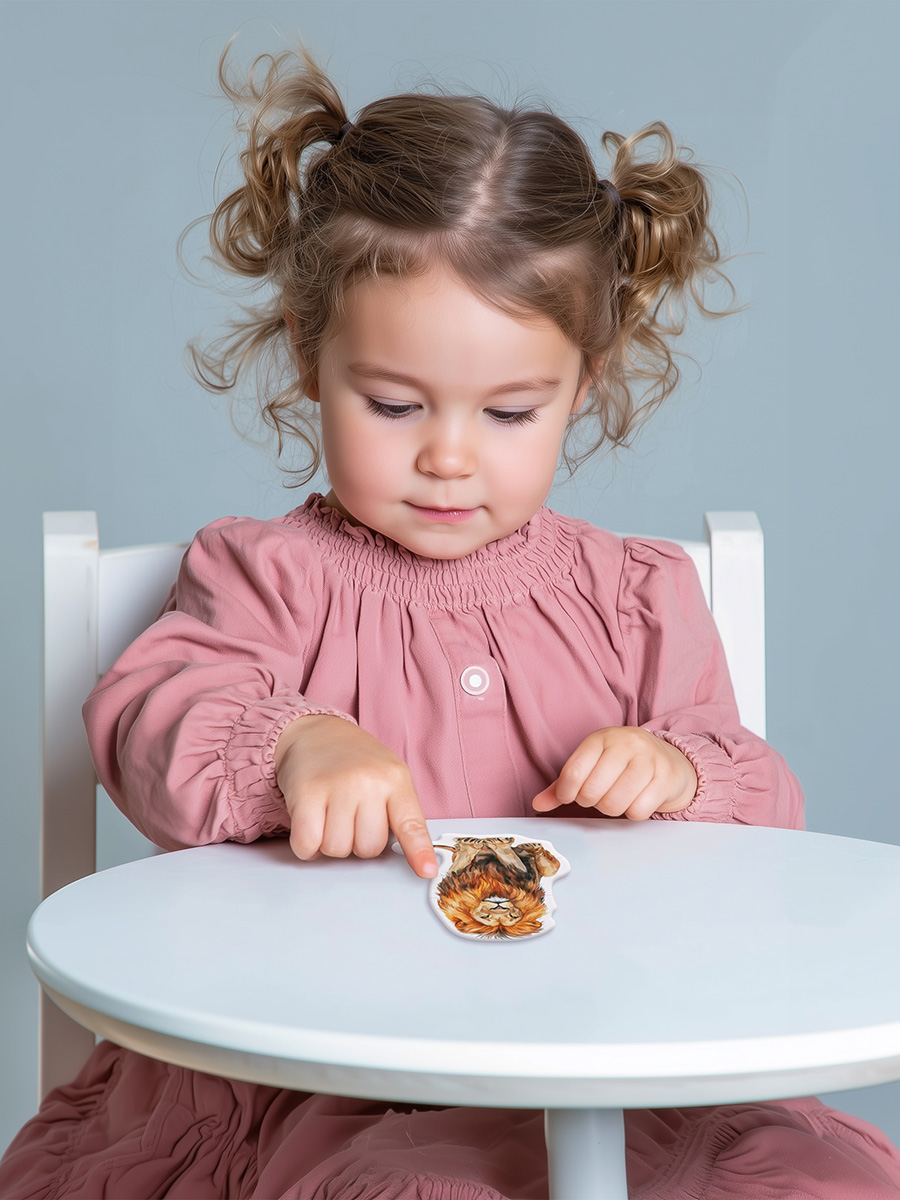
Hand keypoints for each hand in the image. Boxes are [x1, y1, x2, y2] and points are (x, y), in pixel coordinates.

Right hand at [274, 715, 437, 877]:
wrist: (314, 731)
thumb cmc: (353, 761)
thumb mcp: (386, 776)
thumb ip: (398, 812)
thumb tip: (412, 856)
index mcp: (395, 779)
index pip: (411, 824)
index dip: (418, 851)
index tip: (426, 870)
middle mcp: (369, 781)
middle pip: (368, 849)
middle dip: (357, 841)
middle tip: (350, 815)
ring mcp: (338, 785)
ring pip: (337, 849)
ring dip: (330, 842)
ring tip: (330, 814)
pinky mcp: (307, 792)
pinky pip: (308, 844)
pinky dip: (307, 845)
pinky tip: (311, 823)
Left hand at [532, 726, 696, 819]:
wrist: (670, 760)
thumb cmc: (623, 764)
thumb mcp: (592, 765)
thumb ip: (564, 784)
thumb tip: (538, 803)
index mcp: (601, 738)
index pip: (573, 772)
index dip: (566, 792)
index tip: (570, 796)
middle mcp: (626, 744)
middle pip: (593, 791)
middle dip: (592, 801)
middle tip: (599, 796)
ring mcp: (648, 759)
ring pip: (615, 803)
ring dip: (612, 808)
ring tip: (617, 797)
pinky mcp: (665, 778)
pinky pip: (639, 810)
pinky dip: (634, 813)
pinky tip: (636, 800)